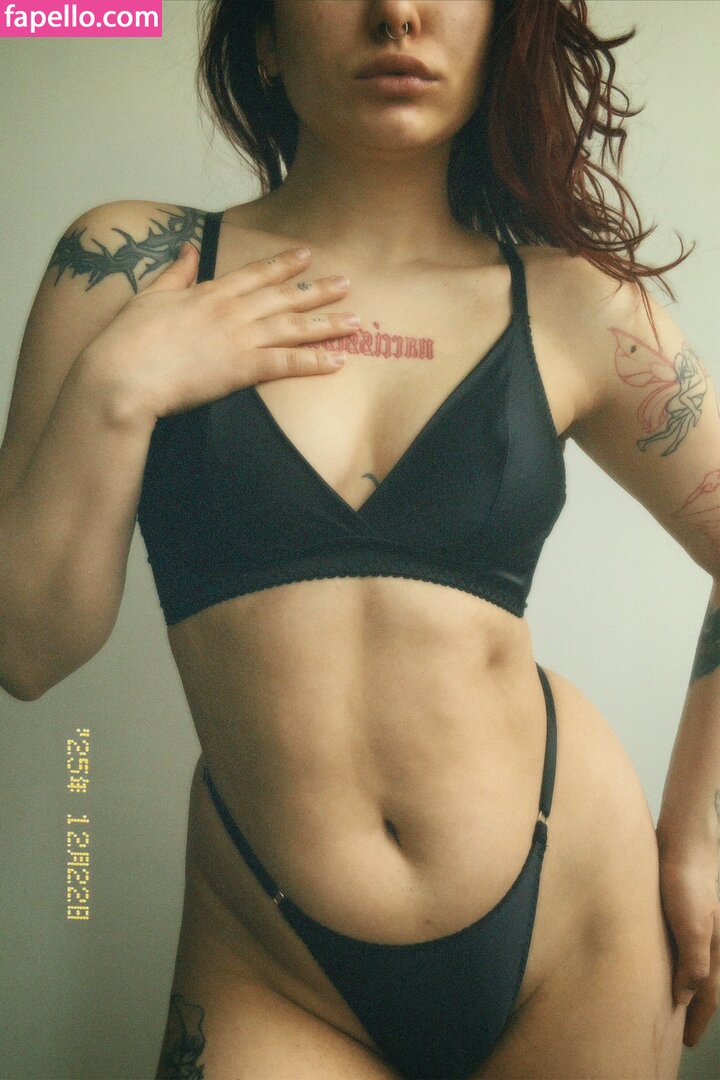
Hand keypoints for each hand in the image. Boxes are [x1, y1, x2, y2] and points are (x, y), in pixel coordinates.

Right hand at [79, 241, 357, 420]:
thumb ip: (176, 272)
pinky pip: (286, 364)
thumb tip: (189, 248)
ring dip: (327, 324)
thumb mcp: (150, 295)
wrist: (123, 374)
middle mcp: (231, 311)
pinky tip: (338, 361)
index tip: (307, 255)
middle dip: (317, 290)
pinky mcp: (241, 369)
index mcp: (209, 293)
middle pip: (283, 297)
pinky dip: (314, 362)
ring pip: (293, 328)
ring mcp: (238, 339)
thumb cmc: (128, 340)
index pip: (255, 274)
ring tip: (356, 320)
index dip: (283, 264)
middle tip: (348, 283)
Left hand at [657, 839, 719, 1046]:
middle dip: (694, 1008)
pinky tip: (659, 959)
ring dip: (683, 985)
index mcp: (715, 949)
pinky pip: (679, 945)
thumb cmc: (688, 880)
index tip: (688, 1043)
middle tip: (679, 1029)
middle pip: (703, 983)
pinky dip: (674, 961)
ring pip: (692, 964)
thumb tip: (683, 996)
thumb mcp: (693, 925)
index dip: (698, 1020)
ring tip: (668, 1000)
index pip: (709, 996)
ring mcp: (696, 923)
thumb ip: (693, 963)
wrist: (684, 838)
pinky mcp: (681, 908)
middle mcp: (709, 939)